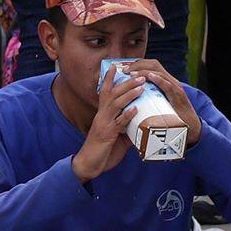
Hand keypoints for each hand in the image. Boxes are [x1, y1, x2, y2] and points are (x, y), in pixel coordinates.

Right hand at [71, 67, 147, 181]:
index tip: (116, 66)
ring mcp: (103, 124)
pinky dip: (127, 115)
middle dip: (126, 83)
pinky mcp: (106, 134)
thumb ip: (127, 128)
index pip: (106, 93)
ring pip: (115, 104)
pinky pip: (118, 123)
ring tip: (141, 86)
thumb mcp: (116, 137)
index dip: (110, 79)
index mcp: (102, 114)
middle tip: (140, 75)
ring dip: (129, 94)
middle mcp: (102, 116)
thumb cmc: (102, 151)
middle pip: (113, 94)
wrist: (89, 165)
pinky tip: (135, 109)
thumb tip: (141, 125)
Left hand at [119, 59, 203, 148]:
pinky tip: (151, 77)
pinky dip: (159, 80)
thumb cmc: (173, 117)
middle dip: (138, 65)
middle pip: (154, 64)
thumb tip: (131, 97)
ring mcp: (176, 88)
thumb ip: (149, 97)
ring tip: (132, 73)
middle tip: (125, 70)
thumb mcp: (159, 103)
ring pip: (160, 72)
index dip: (137, 64)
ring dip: (144, 71)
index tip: (124, 68)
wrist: (191, 128)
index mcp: (166, 81)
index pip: (151, 65)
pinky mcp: (179, 97)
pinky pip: (168, 86)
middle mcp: (171, 81)